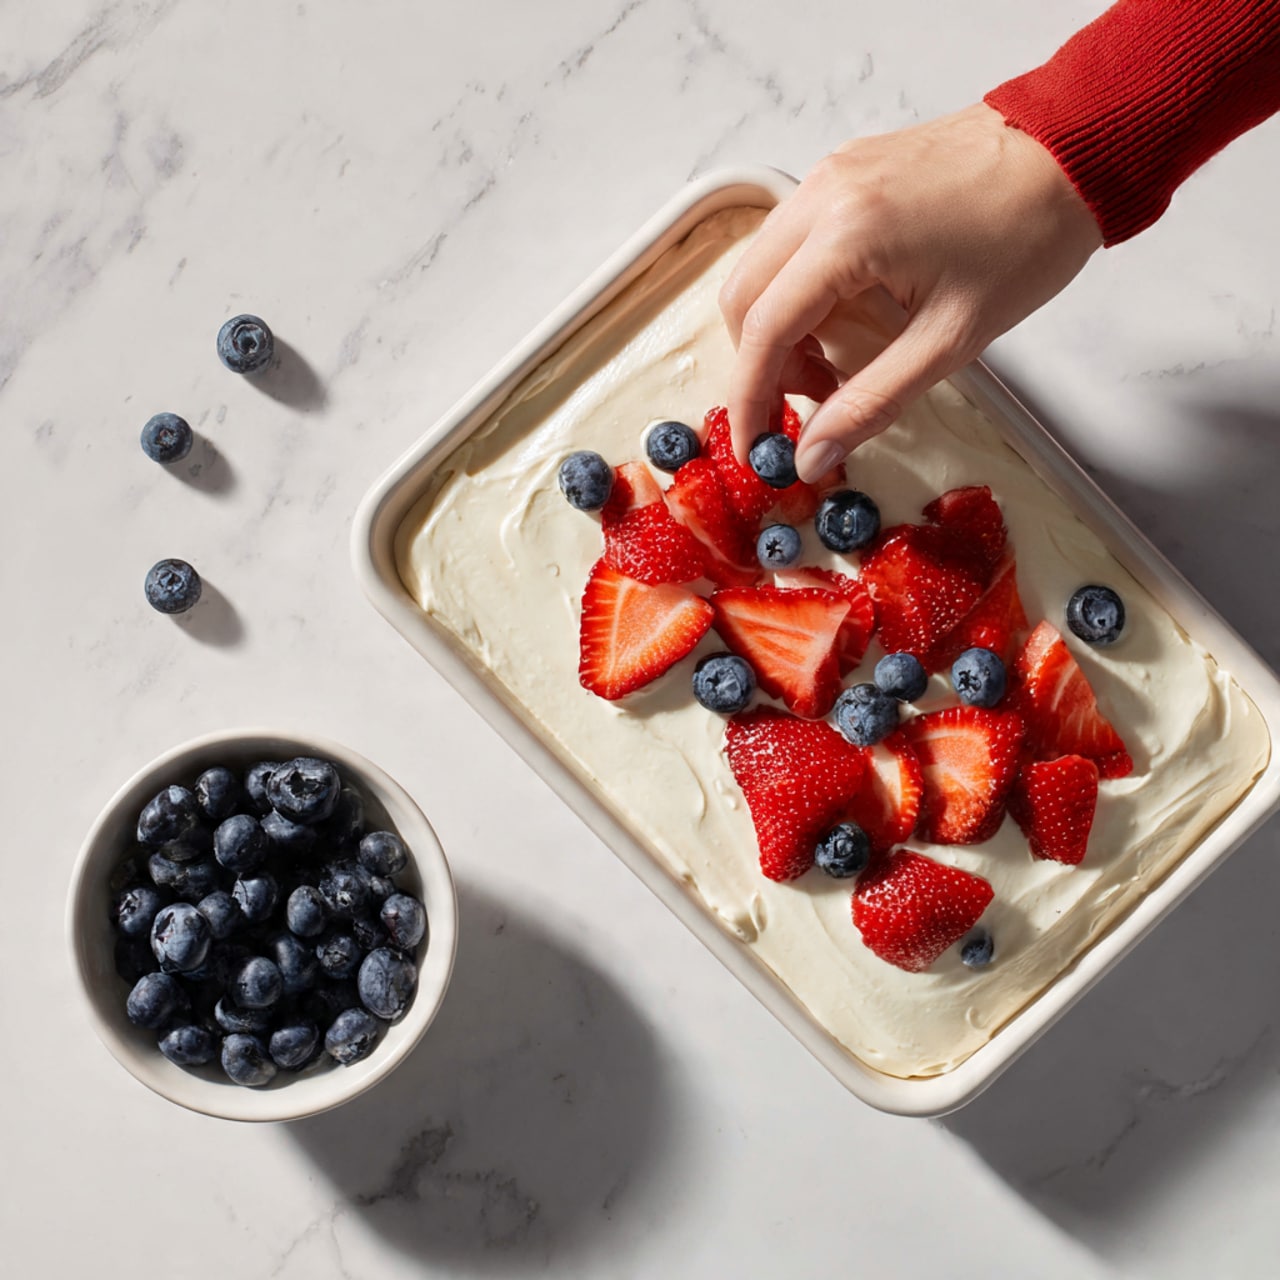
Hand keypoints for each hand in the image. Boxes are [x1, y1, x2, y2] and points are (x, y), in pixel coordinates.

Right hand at [719, 103, 1102, 478]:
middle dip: (763, 365)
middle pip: (744, 298)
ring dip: (779, 328)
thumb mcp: (950, 340)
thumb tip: (814, 455)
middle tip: (814, 403)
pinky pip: (790, 242)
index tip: (756, 448)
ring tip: (836, 364)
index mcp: (847, 234)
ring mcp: (829, 176)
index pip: (764, 330)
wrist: (1072, 149)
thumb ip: (871, 402)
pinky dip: (799, 291)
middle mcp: (823, 195)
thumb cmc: (1027, 236)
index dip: (749, 399)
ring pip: (760, 269)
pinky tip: (846, 317)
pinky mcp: (843, 172)